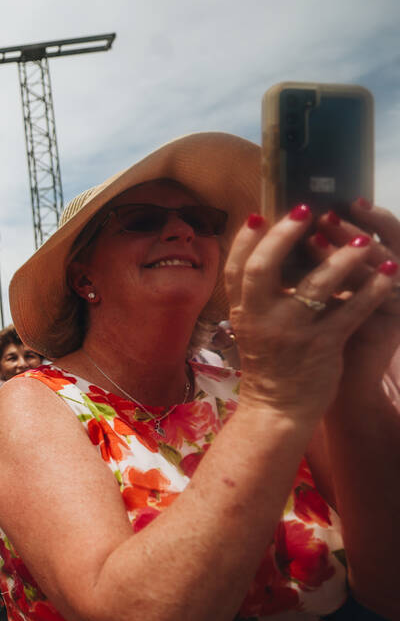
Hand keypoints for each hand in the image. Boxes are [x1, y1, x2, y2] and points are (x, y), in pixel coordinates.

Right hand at [225, 207, 395, 419]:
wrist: (277, 409)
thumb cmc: (271, 363)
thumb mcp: (253, 327)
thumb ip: (261, 295)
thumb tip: (275, 252)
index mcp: (243, 311)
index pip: (236, 267)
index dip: (245, 239)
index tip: (259, 214)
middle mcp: (260, 318)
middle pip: (263, 268)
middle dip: (285, 235)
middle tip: (307, 211)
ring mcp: (291, 332)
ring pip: (316, 286)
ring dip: (342, 258)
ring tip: (362, 239)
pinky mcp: (322, 346)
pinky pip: (351, 311)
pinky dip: (372, 289)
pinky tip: (389, 272)